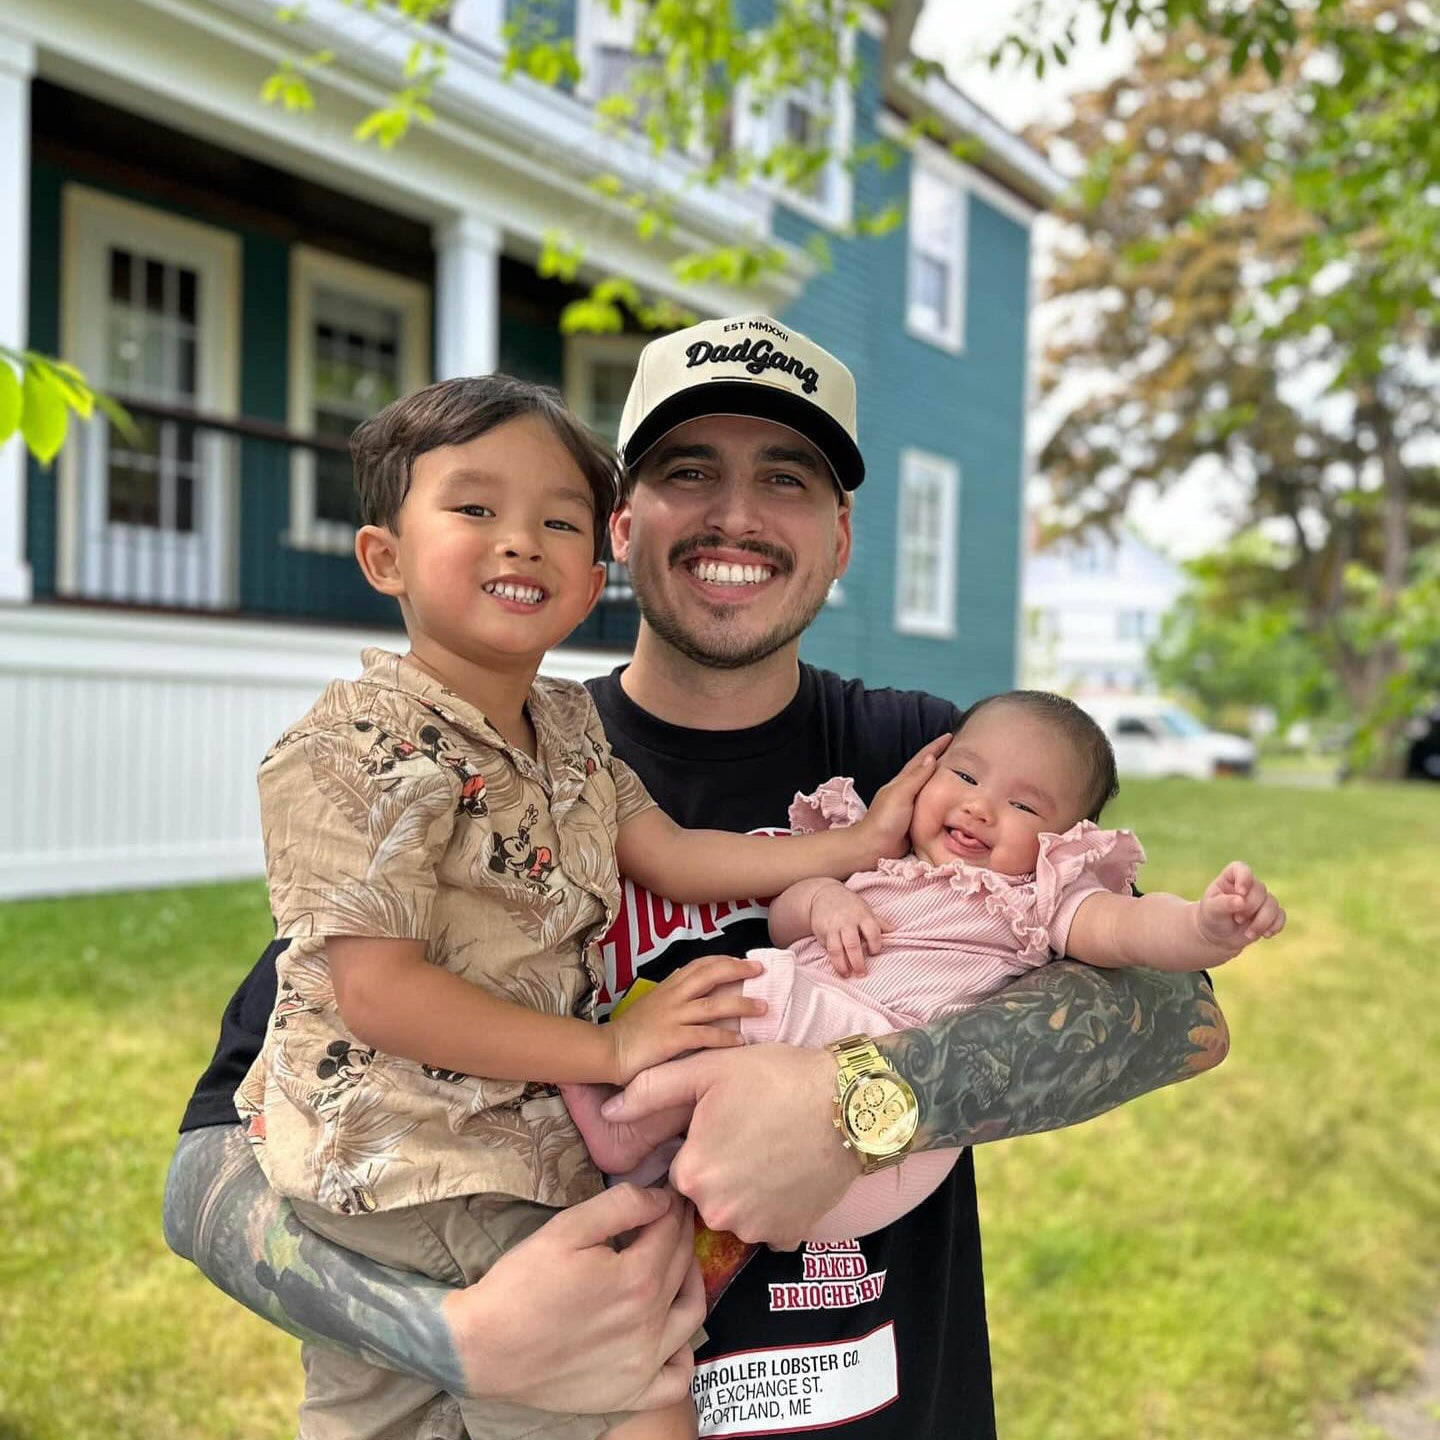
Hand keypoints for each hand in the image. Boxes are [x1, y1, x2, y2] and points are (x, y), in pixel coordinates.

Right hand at [450, 1183, 704, 1410]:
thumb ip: (620, 1206)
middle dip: (683, 1232)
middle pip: (683, 1264)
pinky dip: (684, 1356)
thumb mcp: (566, 1228)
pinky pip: (678, 1378)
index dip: (673, 1204)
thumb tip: (661, 1198)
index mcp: (638, 1277)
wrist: (484, 1347)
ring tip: (680, 1263)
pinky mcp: (632, 1392)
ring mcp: (645, 1362)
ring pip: (692, 1315)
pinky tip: (671, 1335)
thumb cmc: (522, 1283)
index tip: (670, 1192)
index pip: (671, 1229)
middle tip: (675, 1216)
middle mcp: (651, 1320)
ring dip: (693, 1280)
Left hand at [602, 1043, 858, 1246]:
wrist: (848, 1102)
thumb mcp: (708, 1070)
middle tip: (751, 1135)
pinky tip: (788, 1175)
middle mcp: (720, 1214)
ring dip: (747, 1191)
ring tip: (773, 1151)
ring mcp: (758, 1229)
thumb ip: (651, 1090)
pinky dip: (776, 1208)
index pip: (681, 1169)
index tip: (724, 1124)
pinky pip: (770, 1228)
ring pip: (737, 1213)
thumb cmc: (776, 1079)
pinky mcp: (790, 1235)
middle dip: (721, 1170)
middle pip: (706, 1194)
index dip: (701, 1144)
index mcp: (693, 1174)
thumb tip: (607, 1111)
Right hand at [607, 955, 766, 1082]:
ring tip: (763, 1007)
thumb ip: (673, 996)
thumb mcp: (652, 1005)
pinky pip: (704, 1036)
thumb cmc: (630, 1031)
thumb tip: (692, 990)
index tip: (744, 960)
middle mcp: (673, 997)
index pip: (700, 964)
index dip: (724, 960)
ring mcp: (673, 1017)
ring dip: (741, 1004)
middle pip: (711, 975)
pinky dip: (725, 1037)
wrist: (607, 1050)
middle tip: (761, 970)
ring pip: (714, 1005)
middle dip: (738, 969)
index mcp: (668, 987)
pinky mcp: (672, 1039)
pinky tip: (741, 1041)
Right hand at [810, 881, 885, 976]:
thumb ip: (879, 923)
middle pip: (852, 943)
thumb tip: (896, 932)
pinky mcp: (823, 932)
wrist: (824, 894)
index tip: (874, 952)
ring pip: (837, 948)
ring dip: (842, 964)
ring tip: (847, 974)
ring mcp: (834, 927)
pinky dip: (833, 960)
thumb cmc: (849, 905)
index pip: (872, 931)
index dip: (875, 944)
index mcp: (863, 916)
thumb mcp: (866, 910)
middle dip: (857, 961)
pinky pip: (828, 948)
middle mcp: (848, 922)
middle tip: (861, 974)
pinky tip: (838, 968)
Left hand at [851, 734, 951, 862]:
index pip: (922, 759)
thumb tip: (931, 758)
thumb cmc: (885, 819)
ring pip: (932, 787)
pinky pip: (934, 805)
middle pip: (927, 770)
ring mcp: (912, 805)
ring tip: (962, 772)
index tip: (950, 735)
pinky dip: (943, 798)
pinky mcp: (917, 820)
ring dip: (944, 778)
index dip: (936, 747)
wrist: (874, 847)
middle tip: (960, 751)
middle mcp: (908, 790)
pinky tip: (953, 799)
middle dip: (942, 758)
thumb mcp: (900, 794)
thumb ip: (916, 777)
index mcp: (903, 781)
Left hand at [1196, 861, 1285, 957]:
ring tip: (1248, 934)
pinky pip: (1281, 916)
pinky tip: (1265, 935)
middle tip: (1237, 919)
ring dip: (1262, 921)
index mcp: (1231, 878)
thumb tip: (1241, 901)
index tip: (1241, 892)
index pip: (1241, 868)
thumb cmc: (1212, 917)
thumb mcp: (1211, 910)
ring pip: (1272, 904)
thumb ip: (1224, 903)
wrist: (1219, 935)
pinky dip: (1275, 926)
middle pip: (1260, 890)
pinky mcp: (1270, 913)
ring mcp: (1261, 899)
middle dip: (1250, 908)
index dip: (1244, 878)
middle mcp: (1249, 886)